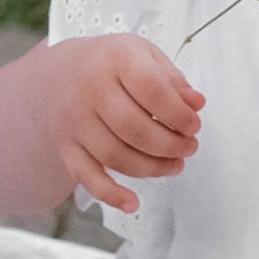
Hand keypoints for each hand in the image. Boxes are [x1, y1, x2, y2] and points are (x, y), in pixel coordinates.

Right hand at [47, 33, 203, 216]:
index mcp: (115, 58)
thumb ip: (173, 80)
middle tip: (188, 148)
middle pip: (135, 128)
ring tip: (174, 164)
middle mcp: (90, 87)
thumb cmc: (112, 66)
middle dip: (170, 145)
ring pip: (116, 156)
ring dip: (152, 168)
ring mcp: (75, 119)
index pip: (152, 89)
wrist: (62, 73)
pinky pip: (86, 176)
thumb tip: (195, 104)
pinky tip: (132, 203)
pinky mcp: (66, 146)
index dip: (179, 114)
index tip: (194, 125)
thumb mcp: (145, 56)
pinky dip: (110, 194)